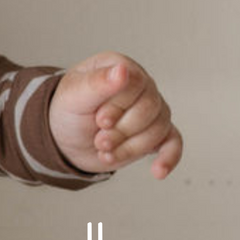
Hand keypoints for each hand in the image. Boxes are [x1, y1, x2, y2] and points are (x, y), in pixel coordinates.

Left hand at [49, 53, 181, 179]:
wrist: (65, 140)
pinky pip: (173, 143)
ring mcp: (151, 111)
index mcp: (121, 68)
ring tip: (105, 151)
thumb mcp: (73, 95)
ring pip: (158, 130)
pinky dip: (168, 158)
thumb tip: (122, 70)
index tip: (100, 120)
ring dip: (129, 148)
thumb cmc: (68, 112)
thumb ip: (97, 82)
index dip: (119, 107)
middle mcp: (141, 86)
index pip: (137, 83)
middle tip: (100, 139)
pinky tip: (159, 171)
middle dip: (122, 131)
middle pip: (150, 109)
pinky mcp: (155, 135)